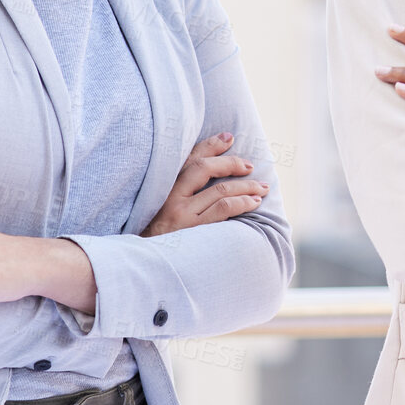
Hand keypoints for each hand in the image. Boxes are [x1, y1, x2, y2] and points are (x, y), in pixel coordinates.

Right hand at [142, 132, 268, 236]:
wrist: (143, 266)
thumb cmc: (154, 238)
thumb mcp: (157, 211)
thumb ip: (178, 193)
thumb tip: (210, 177)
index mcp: (161, 188)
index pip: (188, 158)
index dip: (210, 145)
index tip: (228, 138)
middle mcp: (169, 197)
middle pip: (203, 168)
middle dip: (231, 163)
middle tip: (250, 166)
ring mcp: (180, 213)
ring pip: (219, 190)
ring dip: (246, 186)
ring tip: (262, 188)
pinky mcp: (191, 230)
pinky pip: (222, 209)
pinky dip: (242, 203)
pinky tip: (254, 203)